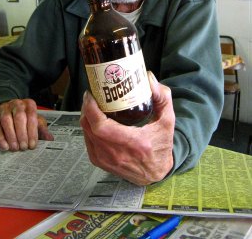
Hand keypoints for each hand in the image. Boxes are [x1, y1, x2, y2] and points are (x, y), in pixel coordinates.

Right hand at [0, 99, 53, 151]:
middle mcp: (17, 103)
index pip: (32, 117)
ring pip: (6, 120)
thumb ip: (42, 129)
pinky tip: (5, 146)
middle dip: (22, 134)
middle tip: (23, 147)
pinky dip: (0, 137)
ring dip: (11, 136)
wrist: (9, 108)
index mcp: (29, 104)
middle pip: (19, 117)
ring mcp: (4, 108)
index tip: (32, 145)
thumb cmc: (25, 117)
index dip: (32, 132)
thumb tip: (50, 139)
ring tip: (15, 148)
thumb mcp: (35, 120)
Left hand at [80, 71, 174, 185]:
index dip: (91, 109)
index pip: (101, 127)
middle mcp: (116, 154)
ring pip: (86, 133)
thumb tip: (149, 78)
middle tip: (92, 95)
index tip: (91, 95)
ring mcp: (105, 160)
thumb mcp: (168, 121)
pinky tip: (93, 119)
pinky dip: (87, 128)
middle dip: (86, 108)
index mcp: (132, 143)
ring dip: (86, 117)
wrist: (156, 173)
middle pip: (89, 127)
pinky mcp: (100, 162)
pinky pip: (87, 141)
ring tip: (92, 104)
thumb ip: (162, 97)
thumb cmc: (161, 146)